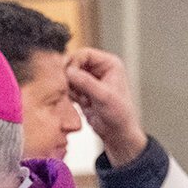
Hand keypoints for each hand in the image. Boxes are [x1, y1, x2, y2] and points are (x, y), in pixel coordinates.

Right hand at [66, 48, 148, 166]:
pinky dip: (71, 96)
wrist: (117, 133)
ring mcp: (90, 80)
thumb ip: (86, 82)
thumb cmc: (120, 115)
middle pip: (74, 64)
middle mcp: (99, 69)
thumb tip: (70, 71)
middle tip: (72, 90)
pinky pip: (69, 88)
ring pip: (69, 77)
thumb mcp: (104, 97)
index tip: (67, 74)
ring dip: (72, 89)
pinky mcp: (83, 91)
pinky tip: (83, 105)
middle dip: (71, 78)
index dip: (73, 62)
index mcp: (109, 64)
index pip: (84, 54)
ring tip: (85, 101)